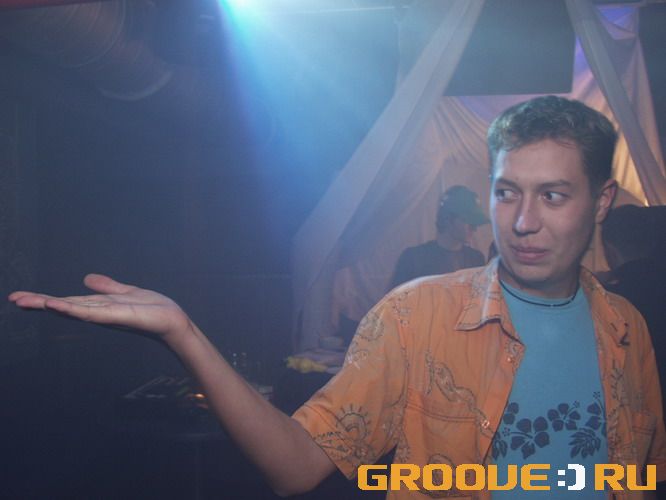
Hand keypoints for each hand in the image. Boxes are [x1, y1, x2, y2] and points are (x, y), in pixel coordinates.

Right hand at [9, 274, 192, 341]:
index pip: (68, 301)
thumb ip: (108, 287)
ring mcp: (105, 316)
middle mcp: (98, 312)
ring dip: (49, 304)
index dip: (46, 298)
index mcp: (99, 306)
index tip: (22, 296)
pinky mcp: (115, 317)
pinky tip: (55, 305)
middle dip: (39, 302)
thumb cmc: (153, 310)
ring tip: (25, 300)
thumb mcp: (127, 292)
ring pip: (72, 309)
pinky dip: (72, 310)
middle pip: (64, 306)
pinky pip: (90, 313)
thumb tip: (87, 278)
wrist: (173, 320)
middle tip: (13, 298)